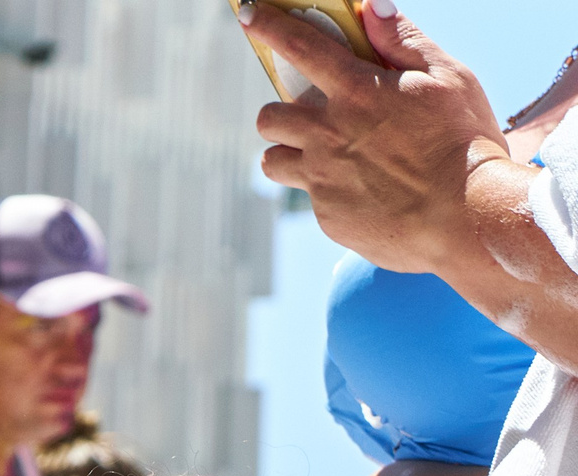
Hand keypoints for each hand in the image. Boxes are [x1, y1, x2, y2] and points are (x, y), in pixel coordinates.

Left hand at [243, 1, 512, 274]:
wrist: (466, 216)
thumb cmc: (464, 141)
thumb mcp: (447, 78)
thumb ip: (403, 42)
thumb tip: (370, 8)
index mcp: (356, 92)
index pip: (300, 47)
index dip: (270, 27)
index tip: (248, 14)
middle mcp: (327, 133)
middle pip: (269, 116)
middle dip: (284, 113)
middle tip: (316, 117)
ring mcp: (321, 177)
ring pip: (271, 160)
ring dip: (289, 153)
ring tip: (326, 156)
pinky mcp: (325, 215)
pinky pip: (307, 197)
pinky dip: (325, 189)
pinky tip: (362, 190)